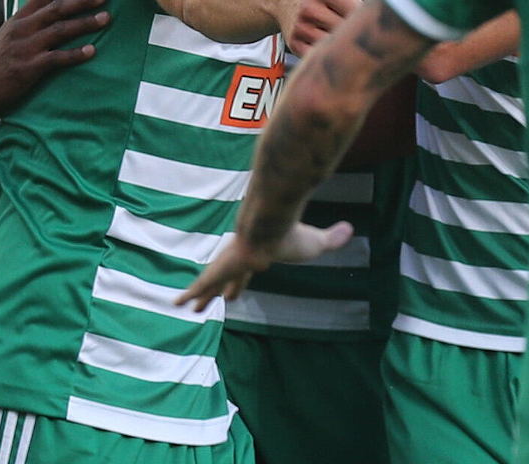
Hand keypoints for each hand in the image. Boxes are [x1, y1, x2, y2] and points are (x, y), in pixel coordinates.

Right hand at [0, 0, 107, 114]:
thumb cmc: (2, 55)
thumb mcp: (12, 26)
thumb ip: (32, 3)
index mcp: (21, 17)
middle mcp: (24, 28)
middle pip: (56, 9)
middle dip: (81, 0)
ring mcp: (26, 47)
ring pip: (59, 31)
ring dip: (84, 24)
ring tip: (105, 18)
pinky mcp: (29, 67)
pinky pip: (56, 58)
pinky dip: (74, 54)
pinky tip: (92, 51)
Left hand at [177, 221, 353, 310]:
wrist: (272, 221)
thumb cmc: (293, 233)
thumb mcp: (316, 242)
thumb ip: (331, 238)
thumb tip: (351, 229)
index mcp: (258, 252)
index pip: (247, 270)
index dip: (240, 282)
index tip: (233, 293)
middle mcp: (239, 256)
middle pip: (224, 276)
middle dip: (215, 290)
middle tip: (203, 303)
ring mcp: (228, 261)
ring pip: (209, 281)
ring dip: (198, 294)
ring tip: (182, 305)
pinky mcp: (222, 266)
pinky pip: (202, 283)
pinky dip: (190, 293)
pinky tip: (177, 302)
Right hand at [284, 0, 359, 55]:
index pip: (355, 8)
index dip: (360, 10)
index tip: (357, 6)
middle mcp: (309, 8)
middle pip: (347, 26)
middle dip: (350, 25)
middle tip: (346, 18)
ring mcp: (300, 28)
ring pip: (335, 41)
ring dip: (340, 38)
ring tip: (336, 26)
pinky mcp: (295, 46)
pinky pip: (322, 53)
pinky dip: (327, 49)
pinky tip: (325, 37)